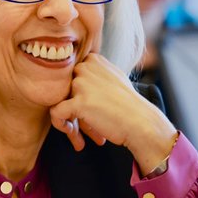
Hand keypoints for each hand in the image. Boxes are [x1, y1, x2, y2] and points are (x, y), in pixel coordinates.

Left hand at [48, 54, 177, 174]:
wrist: (141, 122)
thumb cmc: (129, 106)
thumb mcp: (113, 79)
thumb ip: (95, 75)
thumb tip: (75, 83)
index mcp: (94, 60)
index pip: (71, 75)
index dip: (76, 94)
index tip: (86, 109)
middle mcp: (86, 67)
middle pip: (64, 89)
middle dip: (71, 108)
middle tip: (84, 127)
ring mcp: (81, 84)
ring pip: (60, 102)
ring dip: (70, 121)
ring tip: (82, 137)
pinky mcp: (78, 102)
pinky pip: (56, 113)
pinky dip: (61, 126)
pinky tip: (75, 137)